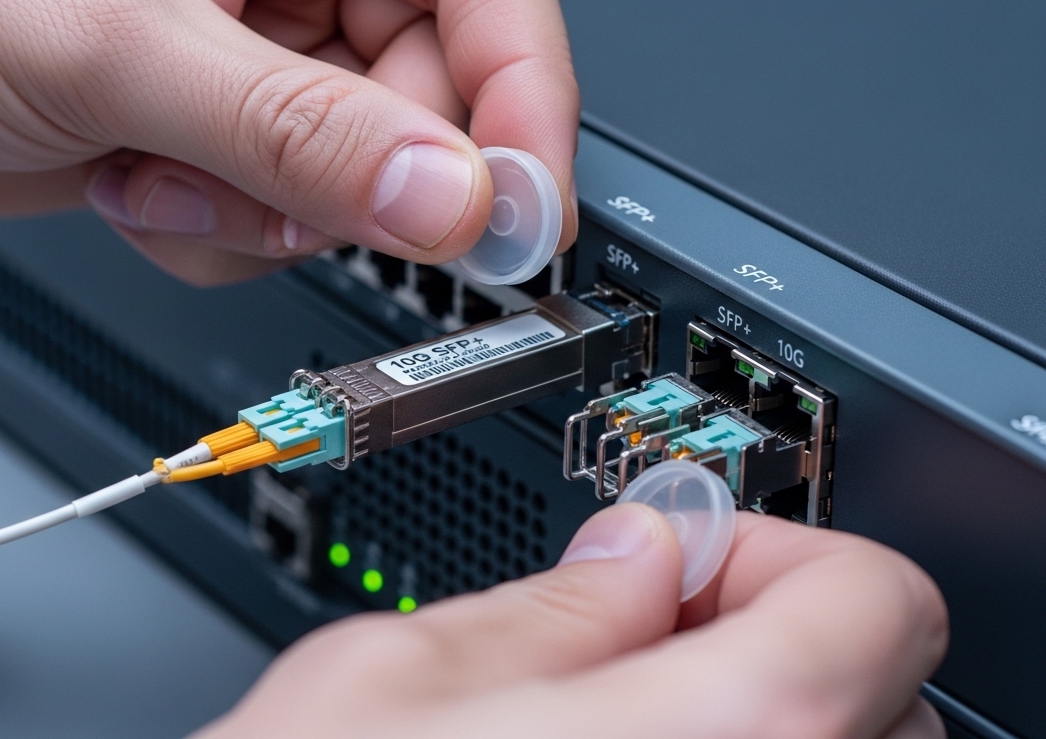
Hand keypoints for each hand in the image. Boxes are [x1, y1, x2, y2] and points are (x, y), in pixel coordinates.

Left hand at [0, 0, 578, 284]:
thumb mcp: (120, 49)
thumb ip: (294, 132)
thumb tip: (448, 197)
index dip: (520, 98)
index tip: (517, 208)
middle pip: (429, 100)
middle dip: (356, 180)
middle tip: (284, 203)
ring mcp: (255, 59)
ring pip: (349, 178)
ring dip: (261, 212)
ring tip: (155, 172)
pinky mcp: (215, 132)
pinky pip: (278, 216)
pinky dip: (212, 232)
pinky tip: (129, 184)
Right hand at [197, 505, 948, 738]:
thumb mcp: (391, 676)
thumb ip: (551, 604)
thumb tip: (635, 556)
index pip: (879, 604)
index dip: (780, 552)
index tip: (690, 560)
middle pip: (882, 703)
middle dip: (771, 640)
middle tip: (644, 634)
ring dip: (756, 724)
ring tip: (613, 723)